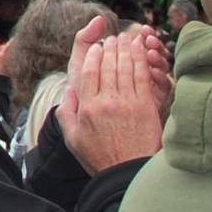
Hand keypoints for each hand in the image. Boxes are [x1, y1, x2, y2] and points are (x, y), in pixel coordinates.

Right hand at [58, 20, 168, 172]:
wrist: (127, 173)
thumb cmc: (100, 158)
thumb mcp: (73, 138)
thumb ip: (66, 113)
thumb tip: (69, 92)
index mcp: (87, 107)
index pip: (89, 71)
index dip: (93, 55)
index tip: (97, 47)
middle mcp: (106, 101)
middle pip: (108, 65)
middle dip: (111, 47)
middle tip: (114, 38)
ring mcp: (127, 103)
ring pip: (125, 67)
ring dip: (126, 48)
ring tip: (128, 37)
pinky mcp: (145, 106)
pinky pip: (142, 76)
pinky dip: (141, 59)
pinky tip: (142, 49)